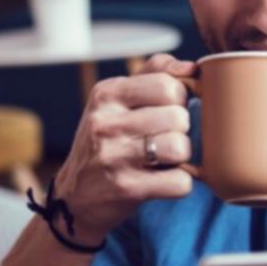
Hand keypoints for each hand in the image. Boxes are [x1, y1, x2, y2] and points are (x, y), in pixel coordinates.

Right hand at [50, 52, 197, 243]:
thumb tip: (192, 68)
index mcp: (106, 94)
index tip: (166, 110)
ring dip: (181, 157)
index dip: (178, 100)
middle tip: (162, 139)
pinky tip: (161, 181)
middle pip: (179, 117)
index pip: (168, 85)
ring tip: (163, 160)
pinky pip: (180, 182)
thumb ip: (155, 73)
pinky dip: (179, 184)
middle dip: (180, 130)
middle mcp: (105, 123)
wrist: (74, 198)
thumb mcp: (118, 101)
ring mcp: (114, 157)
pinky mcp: (126, 188)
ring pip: (181, 147)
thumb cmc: (107, 142)